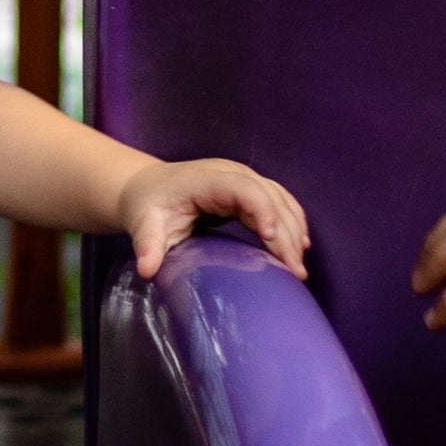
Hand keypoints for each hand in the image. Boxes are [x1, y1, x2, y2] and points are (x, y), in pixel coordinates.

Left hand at [117, 158, 309, 279]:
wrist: (148, 188)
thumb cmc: (149, 206)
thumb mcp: (144, 225)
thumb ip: (147, 246)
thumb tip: (146, 271)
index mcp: (205, 181)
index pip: (242, 189)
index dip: (261, 209)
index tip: (272, 237)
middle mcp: (230, 174)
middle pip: (268, 197)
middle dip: (284, 233)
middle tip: (295, 270)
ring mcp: (243, 178)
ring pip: (279, 199)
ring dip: (294, 231)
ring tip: (300, 267)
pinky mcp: (250, 188)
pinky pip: (279, 201)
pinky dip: (292, 222)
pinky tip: (301, 246)